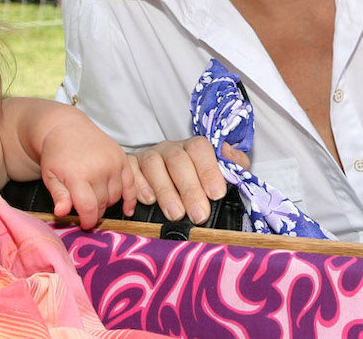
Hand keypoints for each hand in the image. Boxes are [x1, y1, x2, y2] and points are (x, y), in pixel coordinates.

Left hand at [38, 114, 136, 227]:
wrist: (67, 127)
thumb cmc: (56, 155)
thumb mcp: (50, 176)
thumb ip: (58, 195)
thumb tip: (61, 213)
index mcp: (78, 175)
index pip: (88, 207)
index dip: (87, 221)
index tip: (84, 225)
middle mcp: (98, 169)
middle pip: (102, 203)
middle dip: (95, 213)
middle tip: (88, 213)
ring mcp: (113, 163)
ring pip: (116, 196)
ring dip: (107, 204)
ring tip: (96, 200)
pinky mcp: (122, 158)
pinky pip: (131, 184)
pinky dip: (130, 198)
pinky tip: (127, 209)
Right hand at [130, 138, 249, 224]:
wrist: (163, 181)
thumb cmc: (196, 179)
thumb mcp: (220, 171)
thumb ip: (231, 163)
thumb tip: (232, 157)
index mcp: (192, 147)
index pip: (200, 149)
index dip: (208, 170)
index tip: (216, 194)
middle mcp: (169, 149)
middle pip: (178, 161)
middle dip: (190, 189)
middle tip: (199, 215)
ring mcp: (148, 156)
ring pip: (153, 165)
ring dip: (165, 191)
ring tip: (176, 214)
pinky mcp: (130, 166)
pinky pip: (130, 170)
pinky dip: (138, 185)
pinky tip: (147, 200)